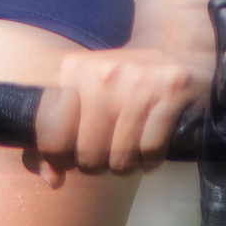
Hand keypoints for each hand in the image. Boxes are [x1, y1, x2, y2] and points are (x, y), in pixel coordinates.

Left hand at [26, 43, 202, 181]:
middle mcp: (103, 73)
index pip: (51, 138)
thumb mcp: (80, 96)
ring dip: (127, 164)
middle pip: (88, 156)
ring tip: (130, 148)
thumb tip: (53, 179)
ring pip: (120, 158)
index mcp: (72, 69)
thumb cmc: (119, 83)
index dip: (61, 158)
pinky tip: (151, 146)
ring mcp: (138, 81)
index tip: (74, 153)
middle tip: (108, 149)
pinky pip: (151, 151)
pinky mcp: (171, 90)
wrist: (173, 47)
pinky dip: (151, 159)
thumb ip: (55, 136)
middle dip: (98, 164)